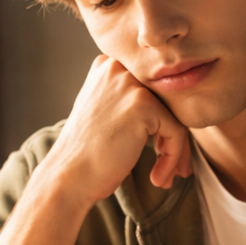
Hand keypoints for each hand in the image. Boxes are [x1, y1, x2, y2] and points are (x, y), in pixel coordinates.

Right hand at [44, 55, 191, 206]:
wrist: (69, 177)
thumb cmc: (87, 154)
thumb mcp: (103, 112)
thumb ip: (128, 102)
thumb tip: (167, 111)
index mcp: (107, 66)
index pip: (151, 93)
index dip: (159, 126)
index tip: (160, 152)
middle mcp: (118, 68)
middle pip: (165, 104)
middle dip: (172, 139)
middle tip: (173, 170)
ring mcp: (129, 84)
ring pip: (174, 118)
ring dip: (175, 152)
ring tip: (164, 177)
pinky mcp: (142, 103)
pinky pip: (176, 132)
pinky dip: (173, 158)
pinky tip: (157, 178)